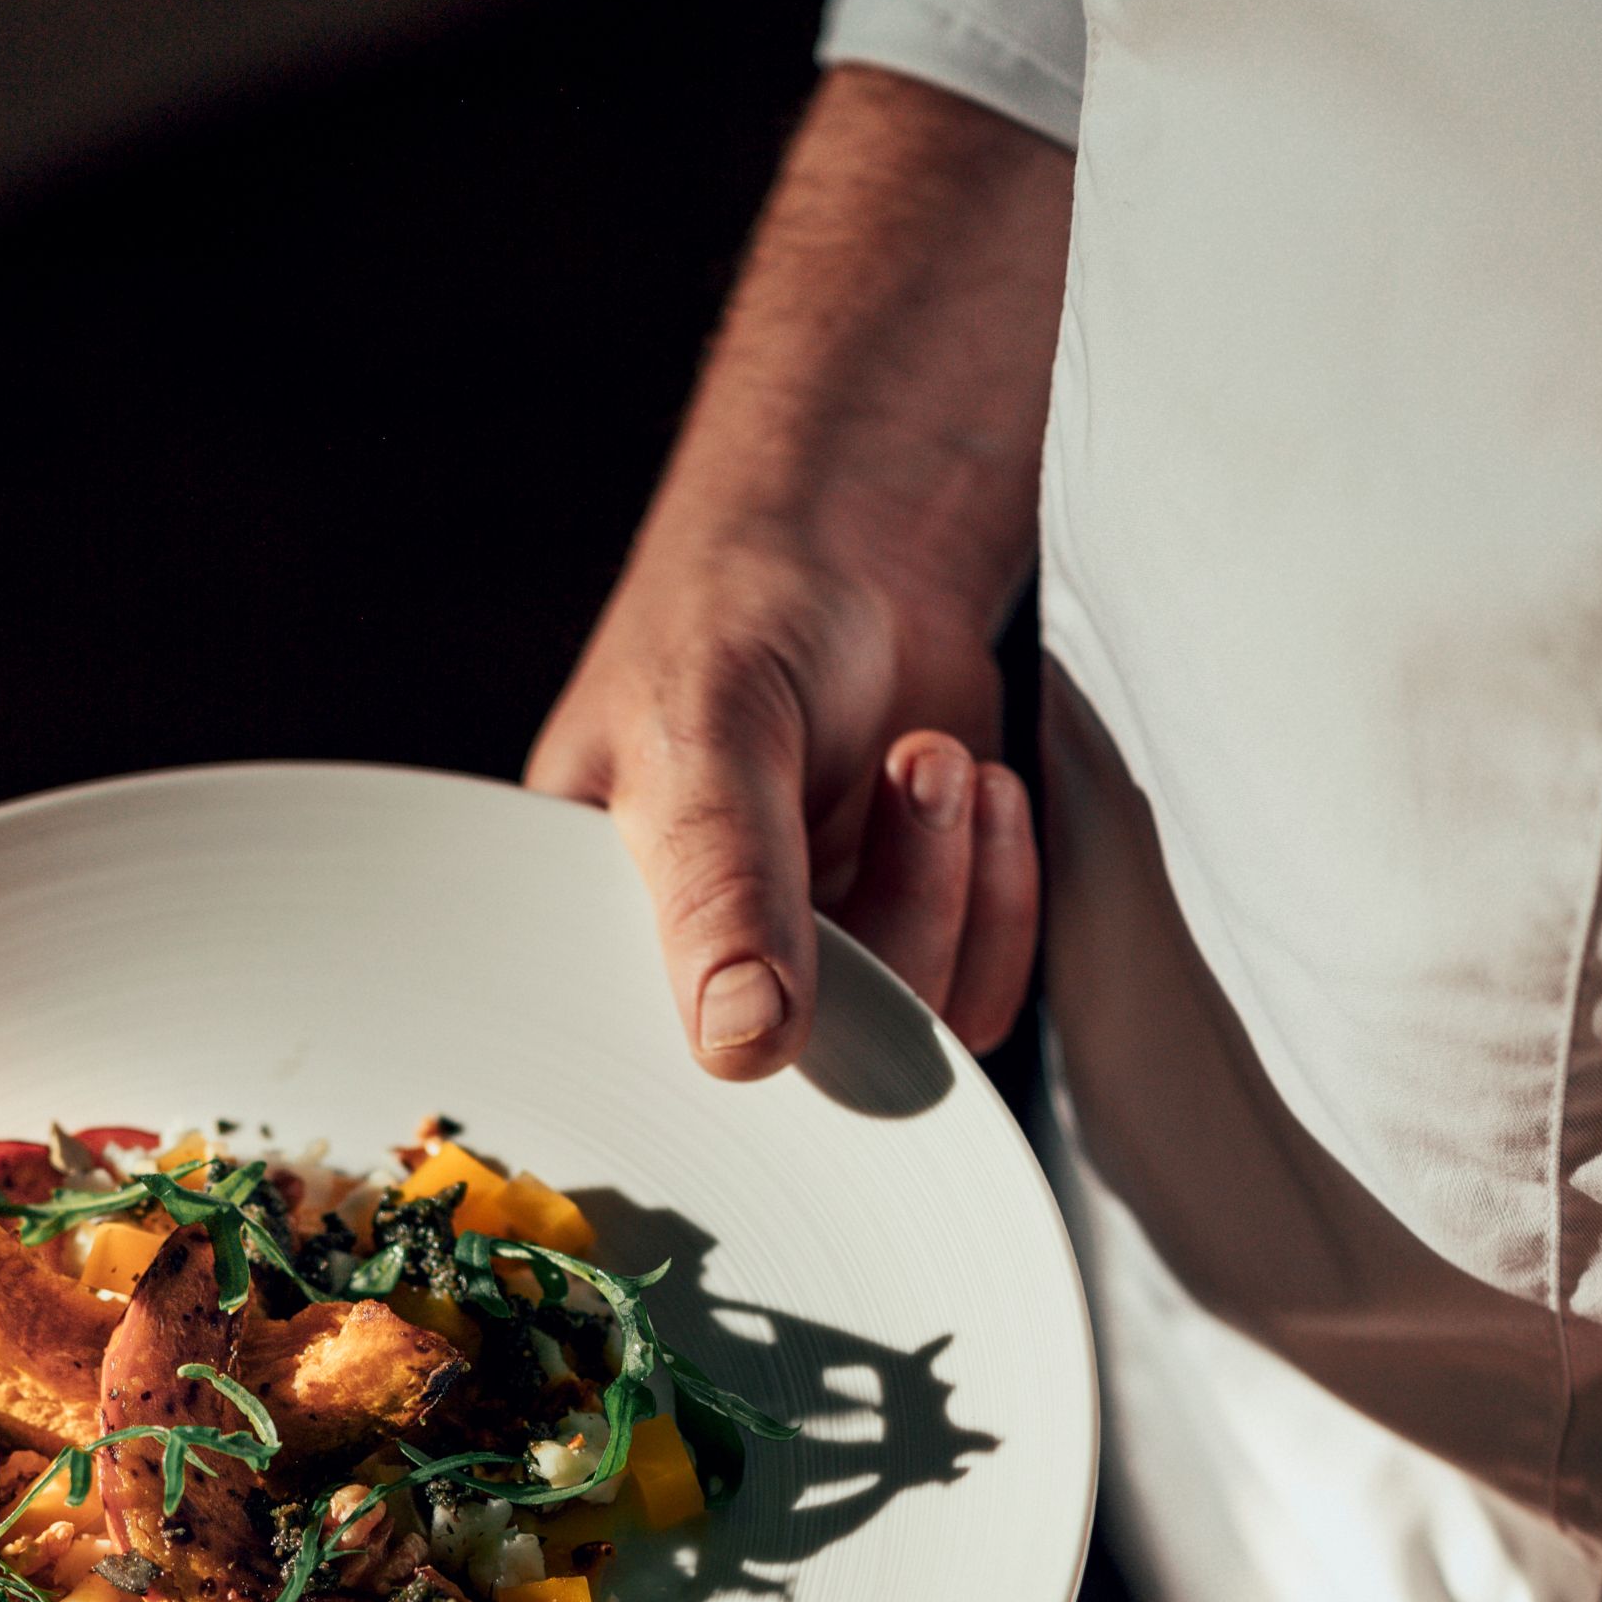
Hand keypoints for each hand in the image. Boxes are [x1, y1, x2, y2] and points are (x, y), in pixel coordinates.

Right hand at [525, 541, 1040, 1074]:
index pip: (660, 1061)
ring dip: (951, 893)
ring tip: (934, 761)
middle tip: (913, 774)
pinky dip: (1003, 901)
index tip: (821, 937)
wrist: (860, 537)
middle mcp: (707, 965)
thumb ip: (722, 885)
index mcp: (599, 931)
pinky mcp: (910, 938)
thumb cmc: (739, 606)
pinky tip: (981, 792)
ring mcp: (817, 960)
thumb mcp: (703, 731)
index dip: (748, 1030)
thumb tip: (744, 1043)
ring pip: (908, 1037)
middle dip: (892, 923)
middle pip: (814, 1064)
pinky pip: (978, 997)